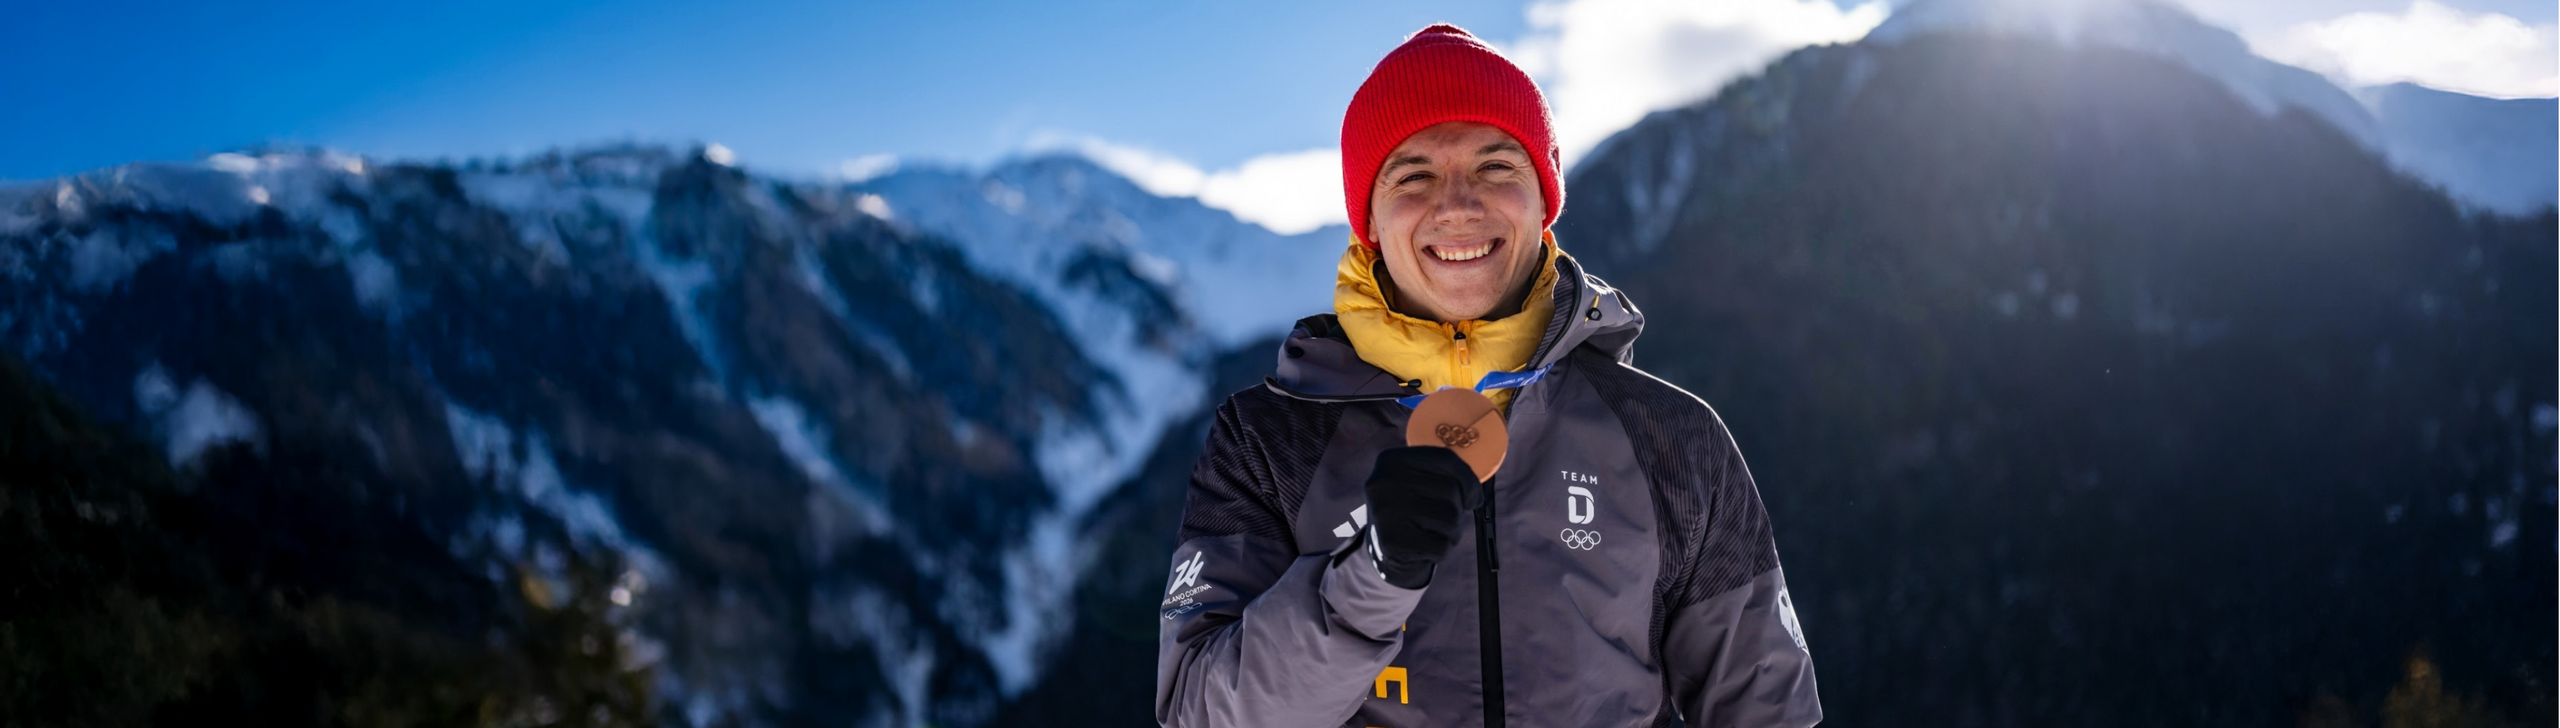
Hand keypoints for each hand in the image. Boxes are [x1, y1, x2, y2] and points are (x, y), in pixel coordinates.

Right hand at [1362, 446, 1484, 588]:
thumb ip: (1447, 476)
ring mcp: (1386, 512)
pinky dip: (1441, 551)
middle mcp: (1384, 482)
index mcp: (1391, 460)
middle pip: (1450, 491)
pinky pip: (1440, 546)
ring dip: (1452, 532)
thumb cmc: (1412, 512)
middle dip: (1457, 510)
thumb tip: (1476, 496)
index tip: (1474, 498)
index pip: (1445, 458)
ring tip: (1432, 533)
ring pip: (1450, 519)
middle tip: (1441, 520)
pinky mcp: (1392, 542)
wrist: (1383, 551)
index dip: (1469, 480)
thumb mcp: (1418, 483)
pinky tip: (1424, 548)